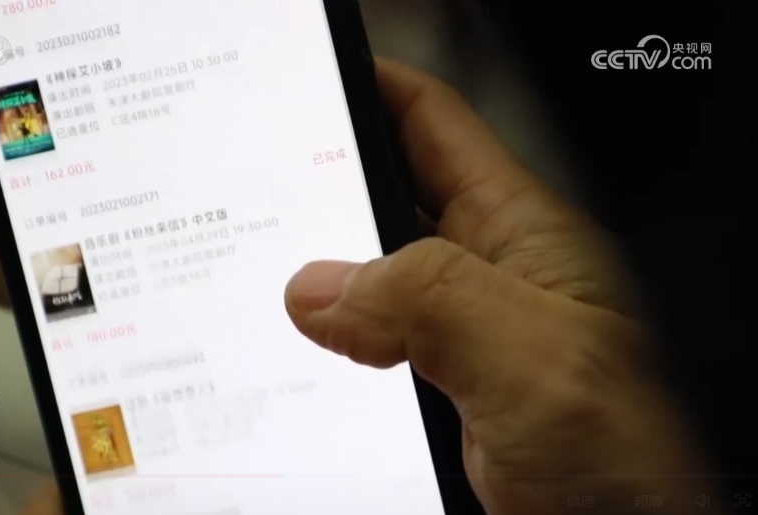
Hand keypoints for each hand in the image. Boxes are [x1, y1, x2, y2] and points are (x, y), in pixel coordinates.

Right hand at [284, 58, 708, 513]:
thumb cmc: (636, 468)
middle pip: (383, 204)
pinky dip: (323, 352)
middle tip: (246, 195)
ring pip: (365, 287)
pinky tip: (294, 360)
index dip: (367, 87)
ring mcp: (458, 343)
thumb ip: (432, 304)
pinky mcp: (438, 398)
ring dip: (315, 286)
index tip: (301, 77)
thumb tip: (321, 287)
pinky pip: (363, 353)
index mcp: (521, 237)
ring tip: (249, 281)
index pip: (430, 125)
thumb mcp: (541, 364)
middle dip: (316, 193)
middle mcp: (484, 281)